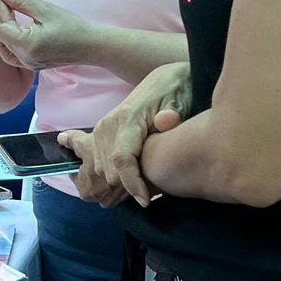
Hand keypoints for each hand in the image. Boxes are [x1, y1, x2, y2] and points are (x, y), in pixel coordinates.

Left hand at [0, 0, 93, 72]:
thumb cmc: (72, 26)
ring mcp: (28, 64)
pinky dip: (7, 39)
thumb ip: (20, 2)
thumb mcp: (45, 9)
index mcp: (26, 45)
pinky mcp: (32, 64)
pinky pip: (12, 53)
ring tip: (0, 9)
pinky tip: (9, 26)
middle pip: (0, 35)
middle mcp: (24, 58)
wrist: (92, 46)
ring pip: (3, 46)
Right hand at [70, 63, 192, 207]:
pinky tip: (131, 178)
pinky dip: (113, 175)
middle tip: (148, 196)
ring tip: (142, 188)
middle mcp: (108, 124)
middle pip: (108, 169)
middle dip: (125, 188)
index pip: (121, 159)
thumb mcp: (180, 101)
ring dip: (118, 183)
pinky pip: (100, 162)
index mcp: (127, 118)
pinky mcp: (100, 133)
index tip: (145, 200)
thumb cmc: (176, 92)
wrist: (164, 80)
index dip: (131, 183)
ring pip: (101, 169)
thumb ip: (172, 114)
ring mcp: (101, 129)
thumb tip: (166, 120)